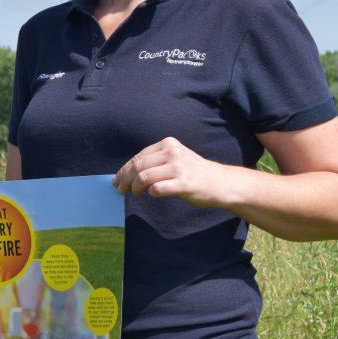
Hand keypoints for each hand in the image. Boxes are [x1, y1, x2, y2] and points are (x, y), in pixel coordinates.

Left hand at [113, 137, 227, 206]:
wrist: (221, 182)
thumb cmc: (193, 172)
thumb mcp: (175, 157)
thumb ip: (155, 161)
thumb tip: (126, 173)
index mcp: (168, 144)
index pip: (138, 157)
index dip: (124, 170)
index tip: (116, 180)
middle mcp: (173, 153)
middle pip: (138, 167)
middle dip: (125, 180)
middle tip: (121, 189)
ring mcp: (179, 168)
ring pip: (144, 178)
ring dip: (135, 188)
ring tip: (136, 193)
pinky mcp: (184, 184)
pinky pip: (157, 189)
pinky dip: (150, 193)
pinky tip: (153, 194)